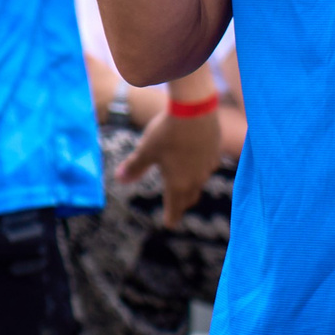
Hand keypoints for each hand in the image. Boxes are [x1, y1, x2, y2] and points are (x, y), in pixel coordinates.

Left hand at [119, 103, 223, 226]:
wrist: (196, 110)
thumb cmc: (167, 132)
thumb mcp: (146, 150)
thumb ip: (135, 167)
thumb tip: (119, 179)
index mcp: (179, 183)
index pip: (175, 206)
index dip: (171, 216)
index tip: (169, 224)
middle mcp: (196, 178)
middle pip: (189, 197)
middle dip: (181, 204)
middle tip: (176, 209)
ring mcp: (208, 166)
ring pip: (199, 183)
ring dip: (191, 187)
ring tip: (185, 187)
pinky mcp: (215, 151)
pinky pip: (206, 167)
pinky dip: (199, 170)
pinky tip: (196, 164)